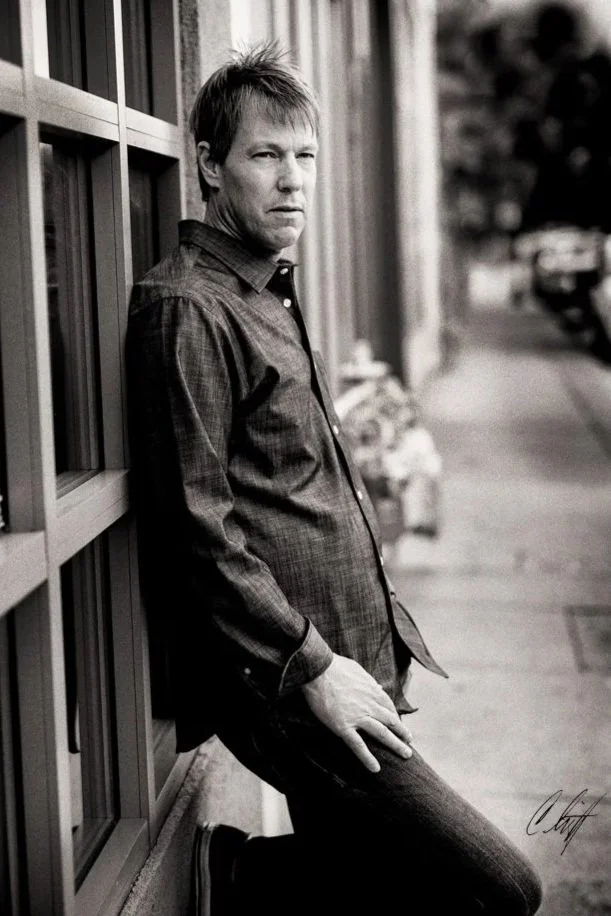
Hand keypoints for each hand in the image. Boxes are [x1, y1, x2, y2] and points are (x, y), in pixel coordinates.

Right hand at [300, 654, 412, 772]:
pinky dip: (368, 758)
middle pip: (391, 722)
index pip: (390, 708)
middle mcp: (370, 705)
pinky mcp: (343, 727)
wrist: (319, 670)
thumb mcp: (357, 670)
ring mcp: (358, 717)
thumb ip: (369, 681)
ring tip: (406, 756)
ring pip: (382, 734)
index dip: (396, 718)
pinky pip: (358, 745)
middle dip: (403, 734)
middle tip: (410, 744)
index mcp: (373, 691)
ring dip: (396, 745)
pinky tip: (376, 768)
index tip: (399, 726)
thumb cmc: (335, 667)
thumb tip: (378, 686)